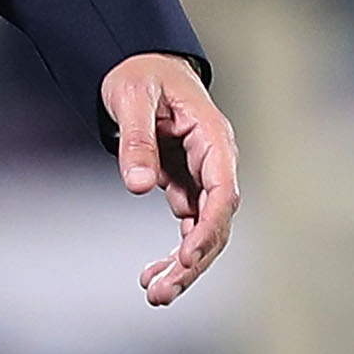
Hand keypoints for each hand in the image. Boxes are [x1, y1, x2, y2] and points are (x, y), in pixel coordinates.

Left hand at [102, 51, 238, 305]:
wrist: (137, 60)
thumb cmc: (140, 71)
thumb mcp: (131, 95)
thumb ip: (137, 138)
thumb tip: (139, 184)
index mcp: (212, 136)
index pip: (222, 191)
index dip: (208, 228)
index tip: (187, 256)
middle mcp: (214, 160)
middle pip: (215, 220)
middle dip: (193, 260)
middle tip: (162, 291)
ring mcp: (201, 175)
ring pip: (202, 230)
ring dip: (183, 265)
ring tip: (155, 293)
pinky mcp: (185, 183)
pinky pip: (186, 224)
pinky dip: (173, 252)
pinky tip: (150, 274)